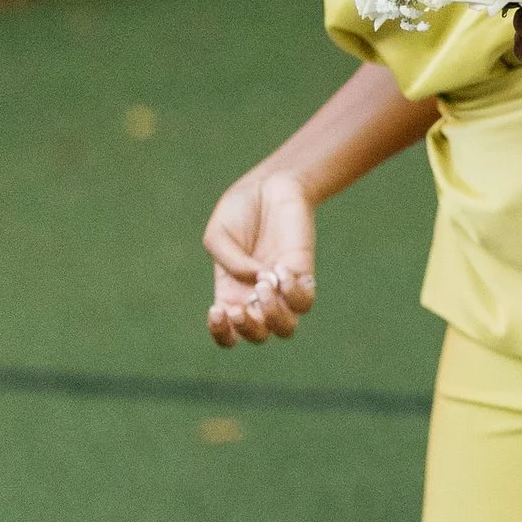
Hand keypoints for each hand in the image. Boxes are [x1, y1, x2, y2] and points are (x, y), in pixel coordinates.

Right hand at [205, 166, 317, 345]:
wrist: (269, 185)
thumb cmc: (240, 211)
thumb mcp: (218, 236)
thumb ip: (230, 263)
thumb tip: (255, 282)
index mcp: (231, 292)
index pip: (229, 333)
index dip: (222, 333)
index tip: (216, 311)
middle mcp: (257, 296)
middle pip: (258, 336)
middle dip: (248, 328)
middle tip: (240, 306)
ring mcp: (282, 288)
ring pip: (285, 328)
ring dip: (272, 314)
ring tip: (264, 284)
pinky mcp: (303, 273)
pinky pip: (304, 301)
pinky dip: (292, 292)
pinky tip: (280, 268)